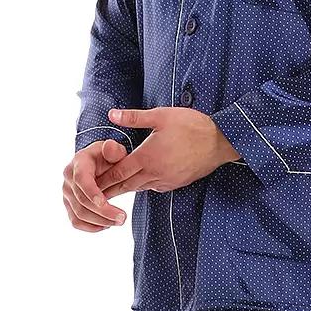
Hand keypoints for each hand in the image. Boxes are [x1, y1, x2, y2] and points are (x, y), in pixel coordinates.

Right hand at [62, 139, 129, 230]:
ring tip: (118, 221)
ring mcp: (67, 193)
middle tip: (123, 218)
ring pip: (79, 214)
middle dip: (103, 212)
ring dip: (99, 222)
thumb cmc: (108, 157)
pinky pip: (76, 221)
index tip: (106, 204)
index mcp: (79, 162)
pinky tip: (106, 225)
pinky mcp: (69, 205)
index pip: (81, 179)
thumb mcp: (115, 151)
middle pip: (82, 200)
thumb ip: (115, 151)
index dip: (92, 193)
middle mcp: (68, 178)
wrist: (98, 164)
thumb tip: (110, 148)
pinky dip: (91, 227)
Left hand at [95, 106, 240, 197]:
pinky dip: (144, 186)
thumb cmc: (192, 126)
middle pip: (126, 185)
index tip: (89, 183)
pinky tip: (140, 182)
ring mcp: (166, 181)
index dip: (103, 178)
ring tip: (111, 191)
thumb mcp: (161, 116)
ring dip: (126, 189)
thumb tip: (112, 115)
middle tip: (93, 195)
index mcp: (147, 157)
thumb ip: (134, 118)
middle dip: (109, 189)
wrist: (220, 142)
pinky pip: (154, 187)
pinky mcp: (176, 183)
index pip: (118, 172)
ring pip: (140, 187)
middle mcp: (154, 173)